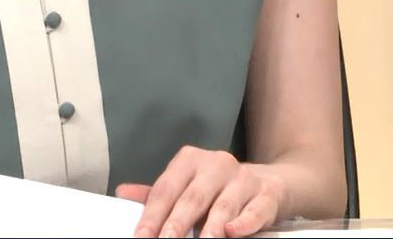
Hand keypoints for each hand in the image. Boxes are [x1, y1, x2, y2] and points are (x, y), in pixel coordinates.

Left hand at [115, 146, 287, 238]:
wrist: (268, 182)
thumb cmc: (218, 189)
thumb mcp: (187, 187)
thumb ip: (159, 194)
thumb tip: (123, 192)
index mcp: (190, 161)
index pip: (166, 190)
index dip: (152, 216)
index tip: (141, 237)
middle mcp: (216, 164)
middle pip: (192, 198)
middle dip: (176, 224)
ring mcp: (243, 178)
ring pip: (223, 206)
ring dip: (209, 228)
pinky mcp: (266, 194)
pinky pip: (255, 209)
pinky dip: (244, 222)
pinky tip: (232, 232)